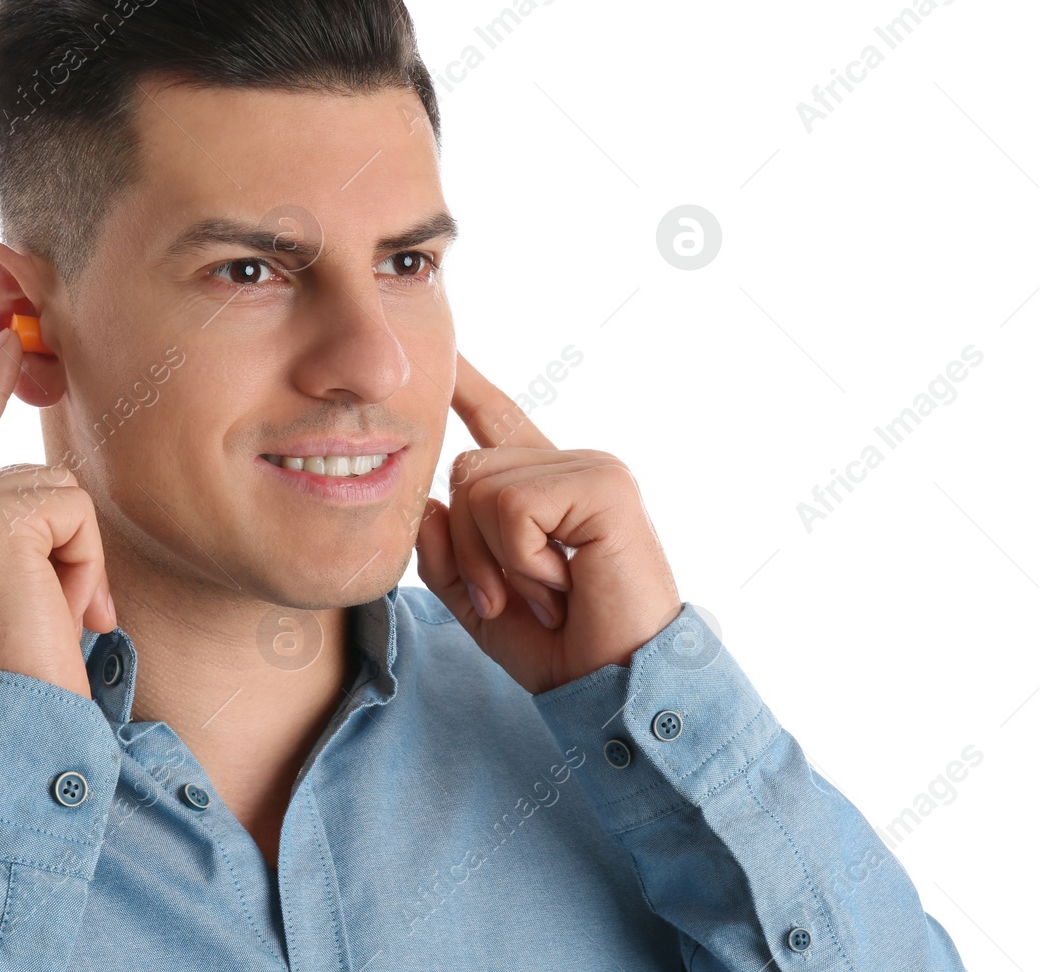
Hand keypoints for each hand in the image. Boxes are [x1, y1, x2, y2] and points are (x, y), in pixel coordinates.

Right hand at [0, 326, 115, 698]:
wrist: (2, 729)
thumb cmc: (17, 679)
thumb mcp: (0, 595)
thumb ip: (9, 538)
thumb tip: (59, 496)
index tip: (5, 345)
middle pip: (33, 476)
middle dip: (68, 544)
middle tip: (54, 617)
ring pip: (59, 491)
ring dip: (79, 557)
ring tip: (52, 619)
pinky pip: (73, 509)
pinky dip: (86, 561)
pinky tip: (60, 611)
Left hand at [413, 352, 681, 695]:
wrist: (612, 685)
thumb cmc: (559, 649)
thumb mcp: (481, 605)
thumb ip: (446, 557)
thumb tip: (429, 503)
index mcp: (546, 488)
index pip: (499, 421)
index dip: (469, 386)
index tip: (447, 355)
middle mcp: (571, 466)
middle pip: (465, 472)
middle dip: (470, 550)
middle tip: (517, 598)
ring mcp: (591, 469)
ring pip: (482, 488)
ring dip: (499, 562)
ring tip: (548, 594)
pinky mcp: (604, 485)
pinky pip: (514, 506)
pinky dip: (524, 560)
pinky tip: (564, 584)